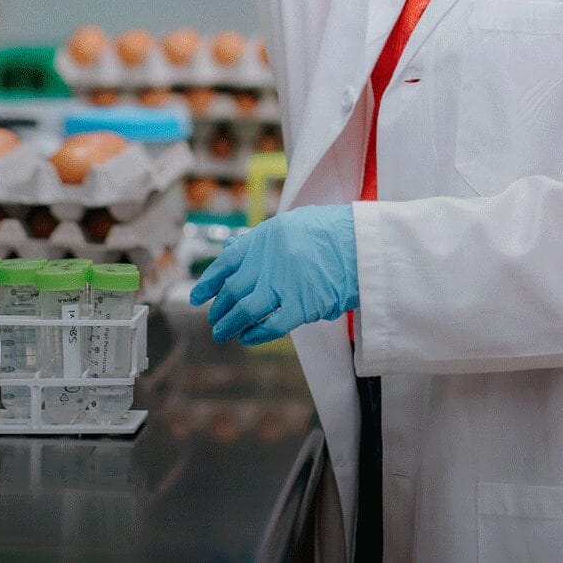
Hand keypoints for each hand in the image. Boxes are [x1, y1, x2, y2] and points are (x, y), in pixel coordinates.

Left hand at [189, 205, 359, 344]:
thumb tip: (232, 249)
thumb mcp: (292, 225)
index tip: (198, 296)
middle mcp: (269, 260)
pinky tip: (247, 338)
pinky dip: (255, 334)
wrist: (364, 243)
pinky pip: (271, 325)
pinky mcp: (302, 305)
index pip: (227, 261)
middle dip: (219, 308)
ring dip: (230, 324)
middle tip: (213, 320)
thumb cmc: (333, 233)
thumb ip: (263, 241)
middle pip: (233, 289)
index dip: (209, 281)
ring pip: (245, 310)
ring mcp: (284, 283)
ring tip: (222, 334)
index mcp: (265, 238)